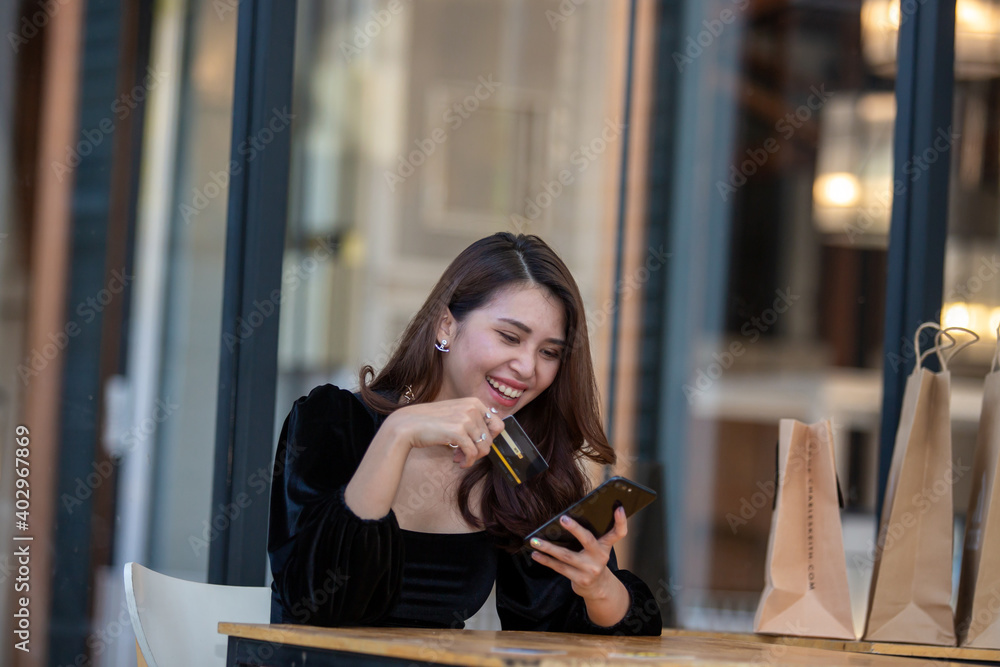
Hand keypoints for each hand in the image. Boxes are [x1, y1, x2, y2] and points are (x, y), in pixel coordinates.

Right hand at [386, 398, 505, 467]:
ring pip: (483, 447)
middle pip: (490, 439)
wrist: (407, 424)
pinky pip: (472, 453)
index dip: (489, 439)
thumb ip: (472, 421)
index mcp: (474, 402)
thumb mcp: (455, 413)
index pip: (498, 425)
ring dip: (472, 457)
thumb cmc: (429, 421)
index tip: (477, 444)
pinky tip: (459, 463)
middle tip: (463, 454)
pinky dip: (468, 462)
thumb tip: (489, 439)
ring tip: (460, 458)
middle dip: (478, 450)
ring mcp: (466, 419)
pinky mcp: (458, 432)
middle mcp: (472, 408)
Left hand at [528, 505, 627, 600]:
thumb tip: (565, 518)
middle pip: (588, 540)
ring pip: (566, 555)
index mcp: (606, 546)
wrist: (598, 588)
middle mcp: (600, 557)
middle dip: (575, 529)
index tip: (619, 508)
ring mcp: (590, 569)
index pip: (618, 533)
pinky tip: (536, 554)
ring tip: (534, 540)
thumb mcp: (598, 548)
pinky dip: (546, 560)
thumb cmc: (593, 561)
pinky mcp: (579, 579)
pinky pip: (559, 567)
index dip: (621, 521)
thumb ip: (589, 536)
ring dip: (548, 547)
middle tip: (562, 518)